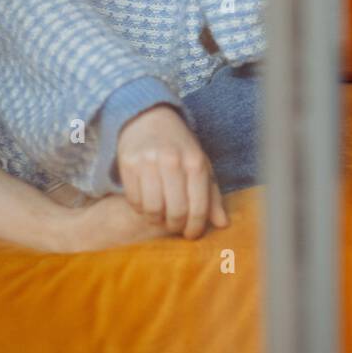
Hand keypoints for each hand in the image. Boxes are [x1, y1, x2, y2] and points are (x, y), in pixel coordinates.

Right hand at [115, 104, 229, 238]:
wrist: (148, 117)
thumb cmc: (179, 146)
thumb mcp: (200, 164)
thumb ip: (211, 195)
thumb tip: (222, 224)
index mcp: (196, 162)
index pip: (198, 207)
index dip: (195, 227)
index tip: (192, 235)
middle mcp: (173, 161)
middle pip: (175, 211)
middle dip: (176, 226)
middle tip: (174, 226)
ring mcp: (148, 162)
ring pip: (152, 209)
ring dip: (156, 219)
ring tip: (159, 216)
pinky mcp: (128, 164)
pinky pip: (134, 200)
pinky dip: (140, 209)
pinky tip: (146, 202)